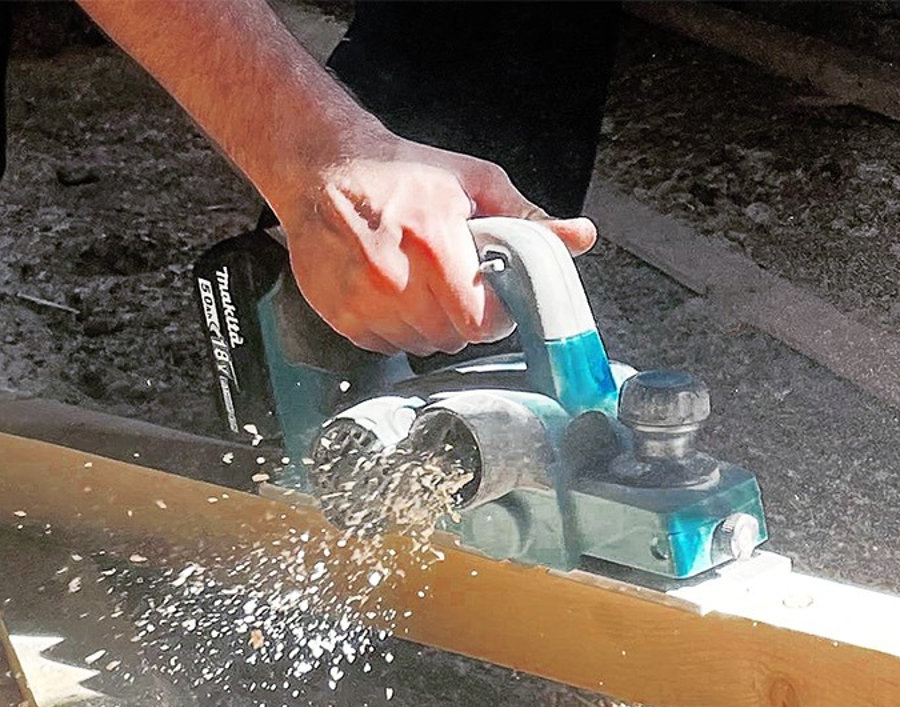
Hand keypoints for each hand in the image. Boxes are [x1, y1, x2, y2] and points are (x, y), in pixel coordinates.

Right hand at [273, 132, 597, 355]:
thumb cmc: (395, 171)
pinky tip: (388, 291)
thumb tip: (578, 236)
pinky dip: (392, 328)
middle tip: (451, 283)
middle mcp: (394, 276)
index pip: (481, 321)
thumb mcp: (471, 181)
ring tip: (417, 284)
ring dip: (426, 325)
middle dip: (461, 317)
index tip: (490, 298)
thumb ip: (526, 217)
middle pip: (451, 337)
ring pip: (418, 345)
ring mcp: (362, 299)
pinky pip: (384, 345)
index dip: (493, 313)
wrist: (321, 168)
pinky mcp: (339, 313)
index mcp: (434, 241)